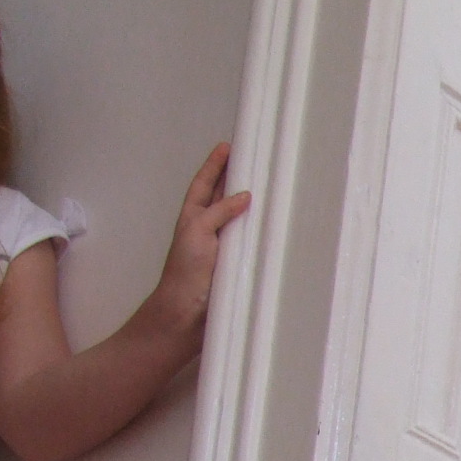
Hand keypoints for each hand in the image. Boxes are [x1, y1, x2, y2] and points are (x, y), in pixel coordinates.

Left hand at [145, 143, 252, 340]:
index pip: (204, 184)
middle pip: (221, 197)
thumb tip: (244, 196)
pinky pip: (250, 241)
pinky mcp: (237, 266)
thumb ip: (219, 211)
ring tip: (268, 188)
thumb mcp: (198, 232)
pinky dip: (260, 231)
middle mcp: (208, 229)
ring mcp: (223, 247)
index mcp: (193, 217)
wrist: (186, 314)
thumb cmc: (186, 271)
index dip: (215, 165)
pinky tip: (274, 227)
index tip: (227, 146)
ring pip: (238, 218)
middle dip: (233, 178)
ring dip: (250, 204)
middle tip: (252, 160)